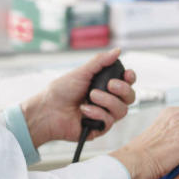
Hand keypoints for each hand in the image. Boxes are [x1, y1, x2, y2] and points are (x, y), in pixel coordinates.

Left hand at [20, 48, 135, 146]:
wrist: (48, 109)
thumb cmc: (62, 90)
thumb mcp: (82, 72)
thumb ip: (101, 62)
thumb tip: (117, 50)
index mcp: (105, 86)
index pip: (127, 83)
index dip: (130, 78)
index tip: (127, 74)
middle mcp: (108, 100)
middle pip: (130, 97)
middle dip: (123, 89)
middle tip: (110, 85)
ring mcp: (105, 114)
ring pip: (122, 110)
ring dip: (107, 101)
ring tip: (91, 96)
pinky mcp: (99, 128)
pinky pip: (109, 122)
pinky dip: (97, 113)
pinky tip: (84, 110)